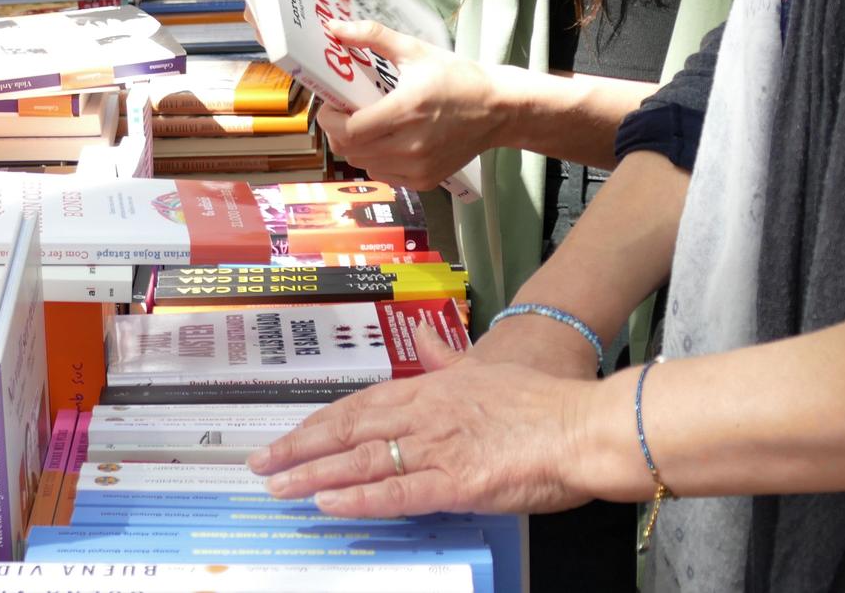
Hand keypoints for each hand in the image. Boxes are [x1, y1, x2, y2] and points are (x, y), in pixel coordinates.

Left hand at [246, 322, 626, 515]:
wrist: (584, 425)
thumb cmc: (543, 404)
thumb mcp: (488, 369)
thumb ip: (453, 360)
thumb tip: (434, 343)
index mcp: (428, 390)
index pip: (358, 407)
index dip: (318, 424)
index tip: (288, 436)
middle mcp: (422, 415)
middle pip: (347, 431)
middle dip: (300, 448)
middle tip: (261, 464)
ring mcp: (436, 448)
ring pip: (361, 461)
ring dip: (314, 474)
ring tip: (279, 486)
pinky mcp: (455, 481)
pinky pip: (397, 492)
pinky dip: (360, 497)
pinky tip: (328, 502)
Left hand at [313, 18, 506, 190]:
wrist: (499, 109)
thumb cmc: (457, 78)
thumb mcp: (414, 50)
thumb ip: (372, 37)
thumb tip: (334, 26)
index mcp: (405, 112)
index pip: (347, 131)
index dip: (329, 119)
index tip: (331, 104)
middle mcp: (410, 146)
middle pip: (349, 150)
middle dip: (338, 130)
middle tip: (345, 112)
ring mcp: (418, 167)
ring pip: (364, 164)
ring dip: (356, 146)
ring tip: (368, 124)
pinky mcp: (426, 181)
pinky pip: (384, 174)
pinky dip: (376, 159)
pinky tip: (388, 140)